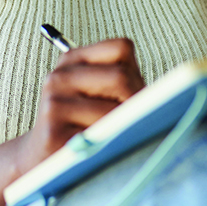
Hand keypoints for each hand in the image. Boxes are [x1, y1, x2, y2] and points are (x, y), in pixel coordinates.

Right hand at [16, 38, 145, 173]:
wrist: (38, 158)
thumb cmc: (80, 124)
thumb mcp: (96, 95)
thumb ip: (124, 83)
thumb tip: (168, 92)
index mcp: (72, 60)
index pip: (121, 47)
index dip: (136, 72)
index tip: (132, 94)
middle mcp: (59, 77)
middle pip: (121, 77)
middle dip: (138, 101)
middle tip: (136, 120)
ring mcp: (54, 104)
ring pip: (114, 111)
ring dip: (125, 128)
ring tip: (116, 137)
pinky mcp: (53, 133)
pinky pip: (100, 136)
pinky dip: (110, 145)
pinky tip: (101, 149)